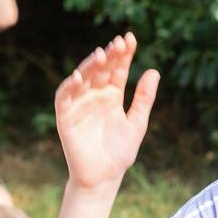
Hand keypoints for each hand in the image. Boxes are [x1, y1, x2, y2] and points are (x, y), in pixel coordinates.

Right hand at [55, 33, 159, 191]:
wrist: (103, 178)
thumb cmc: (119, 153)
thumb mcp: (137, 123)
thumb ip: (144, 98)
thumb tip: (154, 70)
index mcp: (111, 97)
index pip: (117, 70)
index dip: (124, 55)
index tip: (131, 39)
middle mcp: (94, 97)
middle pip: (101, 70)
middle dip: (109, 56)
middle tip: (119, 43)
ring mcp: (79, 105)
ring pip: (82, 78)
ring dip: (90, 66)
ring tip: (101, 54)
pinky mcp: (65, 117)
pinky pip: (64, 97)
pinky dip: (69, 86)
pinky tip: (79, 76)